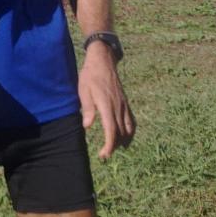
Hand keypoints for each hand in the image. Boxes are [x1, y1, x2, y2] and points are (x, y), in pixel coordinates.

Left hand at [77, 41, 135, 159]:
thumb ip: (87, 108)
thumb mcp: (83, 90)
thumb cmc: (90, 75)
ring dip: (123, 141)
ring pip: (128, 128)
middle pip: (121, 132)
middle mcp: (118, 107)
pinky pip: (132, 120)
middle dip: (114, 146)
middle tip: (104, 154)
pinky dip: (131, 131)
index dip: (109, 145)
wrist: (103, 61)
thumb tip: (87, 126)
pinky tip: (126, 138)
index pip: (111, 130)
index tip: (103, 155)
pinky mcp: (125, 103)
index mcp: (107, 105)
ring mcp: (124, 105)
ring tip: (114, 148)